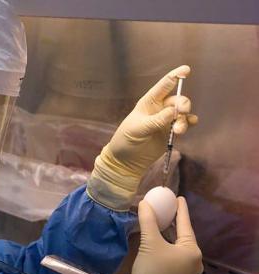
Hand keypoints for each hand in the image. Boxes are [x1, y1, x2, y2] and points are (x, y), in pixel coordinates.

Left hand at [87, 65, 197, 209]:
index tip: (186, 69)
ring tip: (178, 131)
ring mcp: (166, 120)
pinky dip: (190, 123)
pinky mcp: (171, 132)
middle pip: (177, 100)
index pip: (163, 86)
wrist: (126, 161)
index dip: (175, 76)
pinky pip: (185, 123)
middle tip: (182, 113)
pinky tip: (190, 125)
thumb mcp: (138, 129)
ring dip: (184, 119)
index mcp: (148, 103)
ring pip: (183, 113)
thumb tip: (173, 112)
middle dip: (183, 104)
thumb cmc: (126, 140)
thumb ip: (156, 121)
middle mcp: (159, 109)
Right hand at [131, 197, 202, 273]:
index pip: (185, 224)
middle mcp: (194, 260)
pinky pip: (174, 254)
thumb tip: (144, 202)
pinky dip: (167, 243)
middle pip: (183, 235)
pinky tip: (159, 239)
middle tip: (167, 207)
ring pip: (178, 245)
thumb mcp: (149, 243)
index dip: (181, 209)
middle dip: (174, 221)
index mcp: (192, 251)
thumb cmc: (152, 270)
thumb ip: (148, 221)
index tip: (179, 197)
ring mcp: (187, 270)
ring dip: (169, 233)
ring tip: (162, 220)